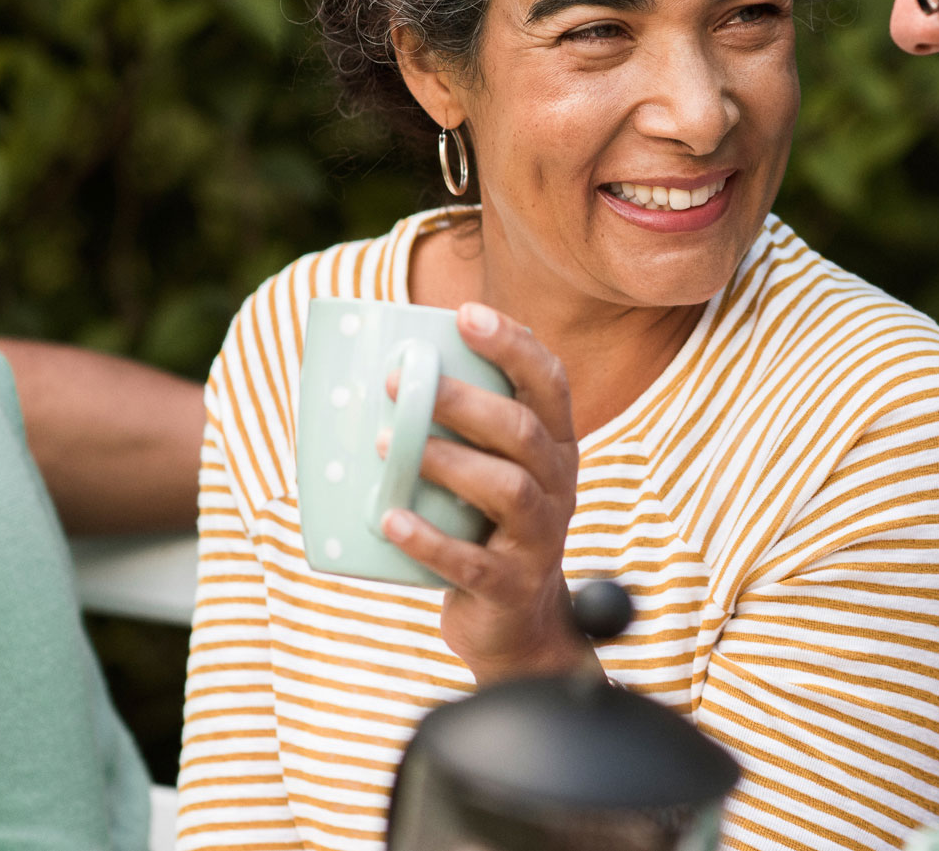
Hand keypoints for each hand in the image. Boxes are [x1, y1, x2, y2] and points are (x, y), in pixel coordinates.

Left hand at [381, 301, 593, 683]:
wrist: (516, 625)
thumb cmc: (485, 526)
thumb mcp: (489, 469)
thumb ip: (459, 425)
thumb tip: (379, 371)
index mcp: (554, 446)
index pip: (548, 381)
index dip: (512, 344)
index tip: (465, 313)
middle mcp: (559, 485)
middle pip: (524, 431)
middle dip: (463, 400)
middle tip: (400, 382)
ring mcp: (541, 539)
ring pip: (509, 489)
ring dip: (447, 462)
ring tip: (387, 447)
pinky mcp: (512, 587)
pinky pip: (472, 562)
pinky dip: (429, 540)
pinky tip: (391, 520)